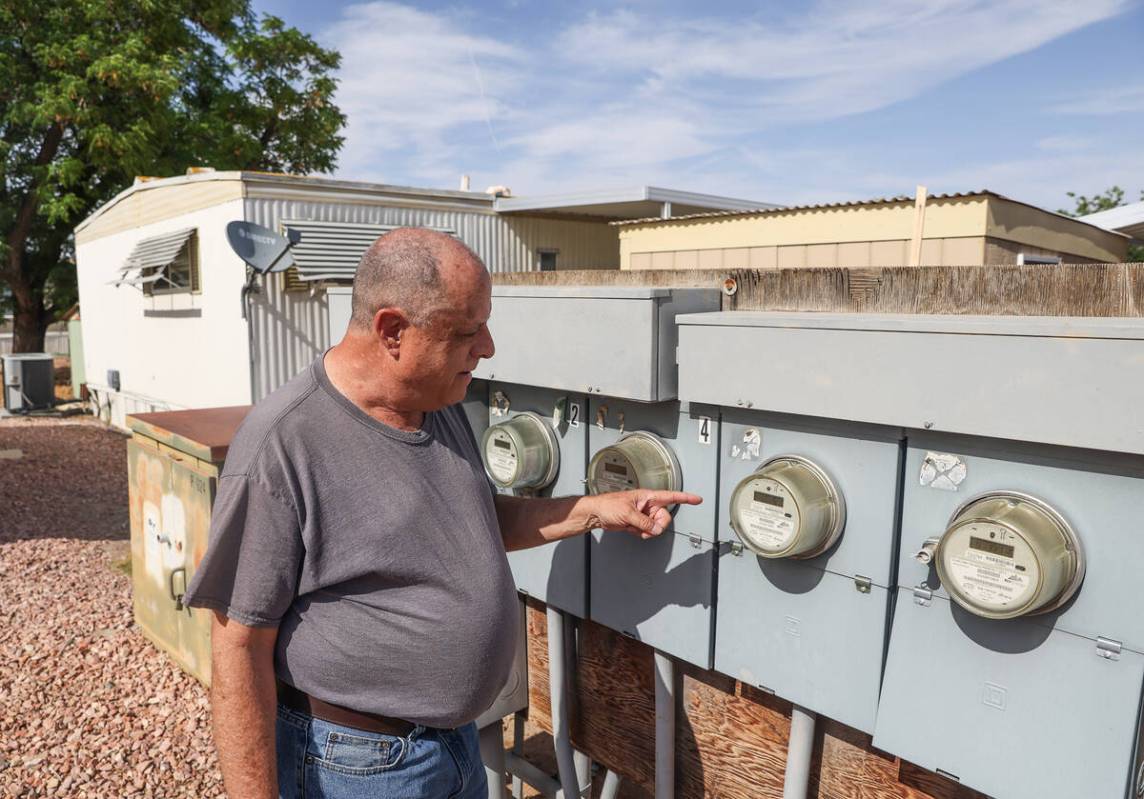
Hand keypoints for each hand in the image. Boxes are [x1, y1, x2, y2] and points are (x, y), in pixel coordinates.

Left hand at [586, 490, 702, 538]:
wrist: (597, 514)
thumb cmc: (608, 505)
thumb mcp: (627, 513)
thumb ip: (644, 522)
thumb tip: (656, 529)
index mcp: (648, 497)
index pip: (671, 496)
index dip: (685, 498)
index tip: (697, 499)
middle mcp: (647, 505)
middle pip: (664, 518)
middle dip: (656, 526)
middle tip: (644, 527)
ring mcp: (643, 515)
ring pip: (656, 527)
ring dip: (647, 531)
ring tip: (634, 527)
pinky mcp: (638, 523)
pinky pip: (648, 531)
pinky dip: (641, 533)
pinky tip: (631, 528)